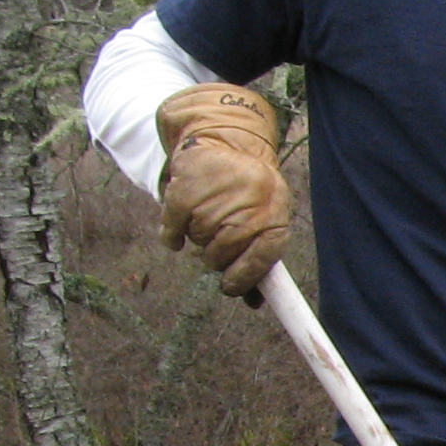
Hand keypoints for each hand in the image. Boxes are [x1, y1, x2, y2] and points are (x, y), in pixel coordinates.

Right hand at [154, 85, 291, 297]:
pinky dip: (173, 234)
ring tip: (209, 212)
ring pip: (197, 245)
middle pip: (220, 258)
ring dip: (199, 237)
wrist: (227, 143)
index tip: (230, 286)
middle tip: (219, 236)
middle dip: (217, 255)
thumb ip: (259, 260)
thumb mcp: (267, 219)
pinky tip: (181, 222)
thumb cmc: (252, 192)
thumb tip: (252, 303)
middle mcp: (245, 212)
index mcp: (273, 220)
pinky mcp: (182, 196)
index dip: (242, 280)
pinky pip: (172, 234)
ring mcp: (212, 204)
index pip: (258, 265)